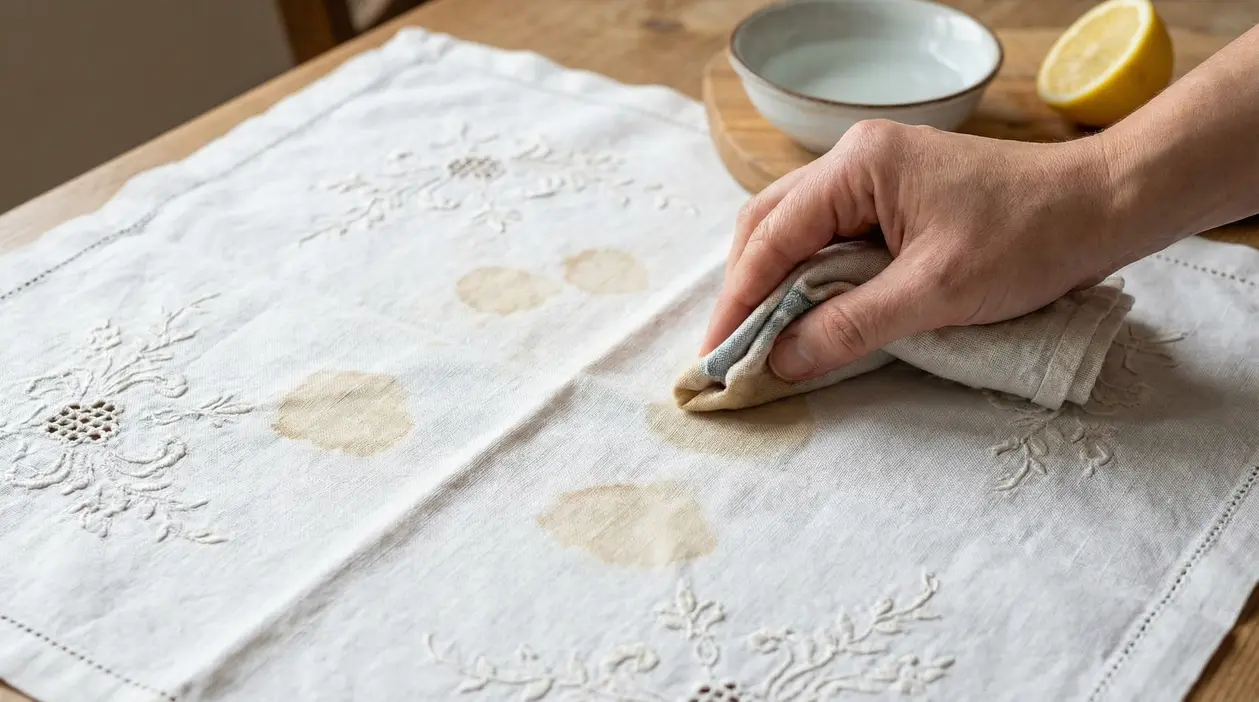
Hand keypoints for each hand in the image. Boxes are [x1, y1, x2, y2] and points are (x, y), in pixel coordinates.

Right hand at [702, 119, 1134, 381]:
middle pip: (772, 226)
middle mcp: (856, 160)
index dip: (739, 301)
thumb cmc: (1028, 240)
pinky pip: (833, 238)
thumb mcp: (934, 293)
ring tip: (757, 339)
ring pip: (798, 231)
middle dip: (746, 290)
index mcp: (858, 165)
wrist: (1102, 208)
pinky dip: (811, 278)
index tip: (714, 356)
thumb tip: (780, 362)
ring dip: (775, 285)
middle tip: (729, 351)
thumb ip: (849, 327)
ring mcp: (875, 176)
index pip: (773, 237)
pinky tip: (804, 313)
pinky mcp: (895, 198)